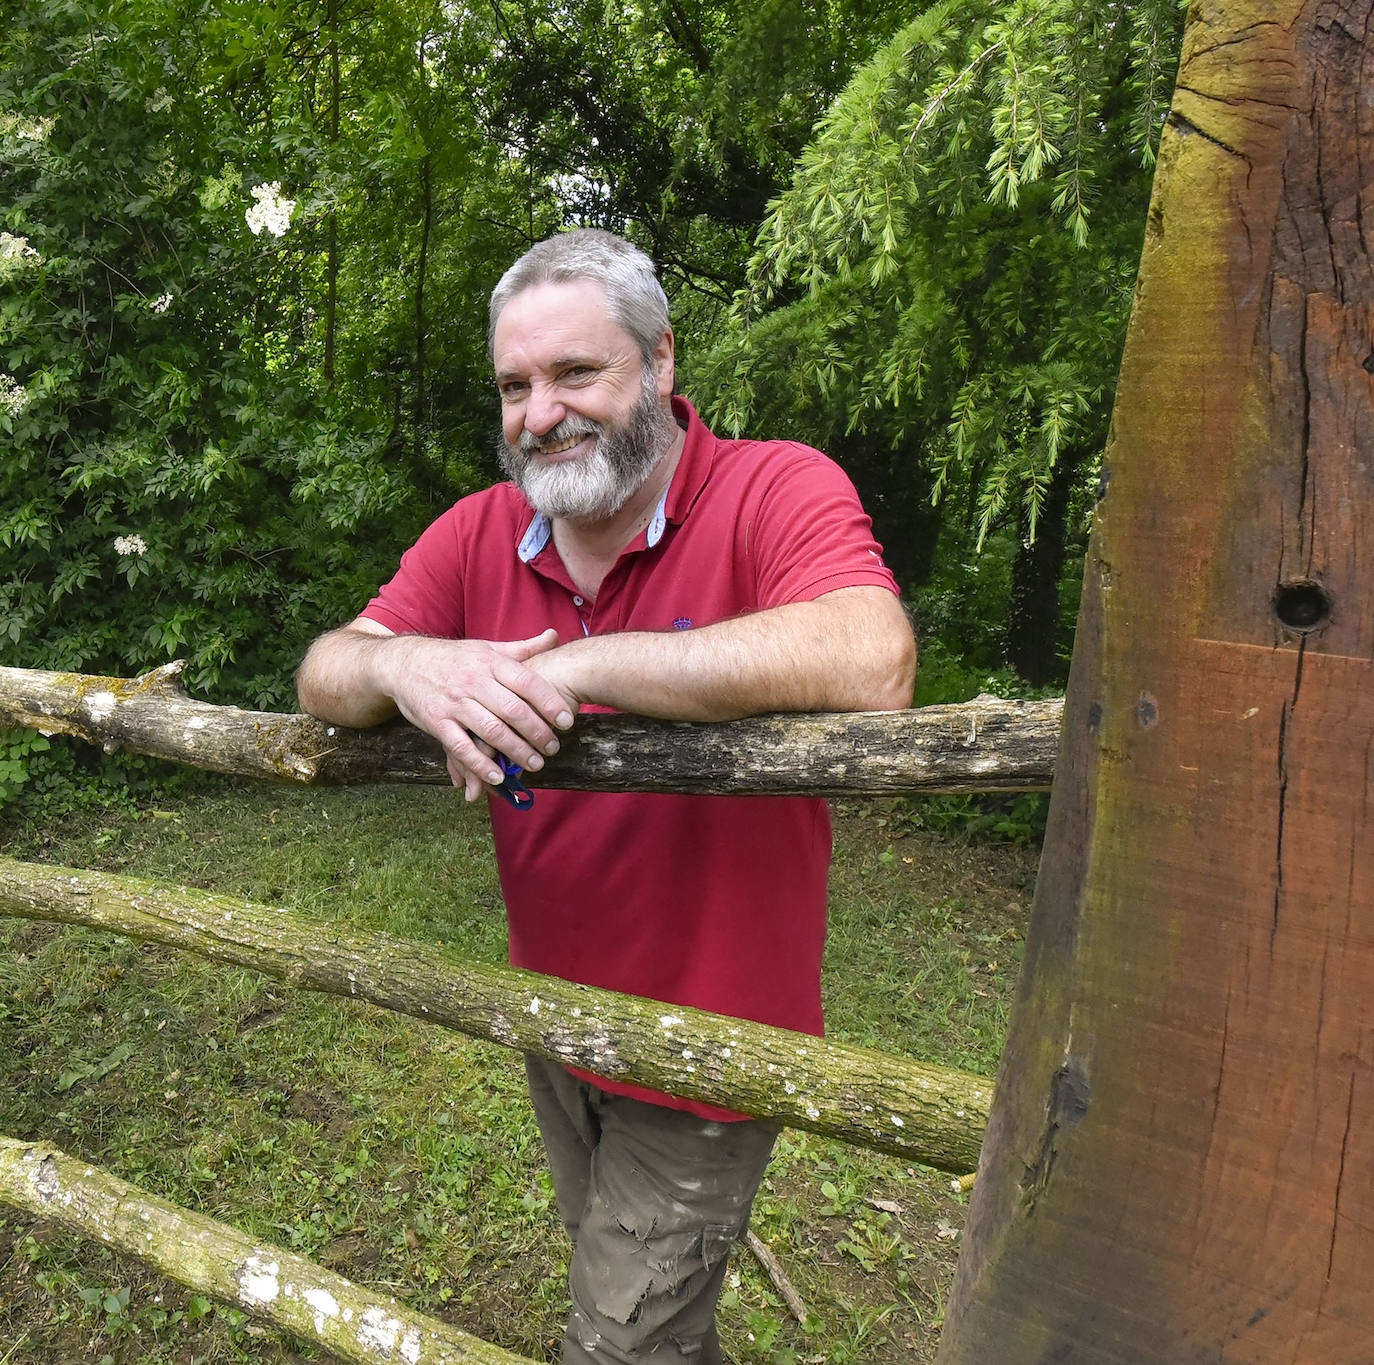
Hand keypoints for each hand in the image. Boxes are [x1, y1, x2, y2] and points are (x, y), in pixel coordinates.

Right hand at [381, 630, 576, 800]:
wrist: (404, 663)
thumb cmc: (453, 658)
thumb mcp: (487, 648)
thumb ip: (521, 649)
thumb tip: (554, 635)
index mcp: (490, 663)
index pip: (527, 682)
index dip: (550, 703)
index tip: (567, 721)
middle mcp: (473, 682)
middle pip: (513, 711)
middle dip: (537, 733)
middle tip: (553, 748)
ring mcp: (454, 703)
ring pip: (491, 731)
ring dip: (516, 751)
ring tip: (535, 764)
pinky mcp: (437, 722)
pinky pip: (461, 747)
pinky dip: (480, 764)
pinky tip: (498, 775)